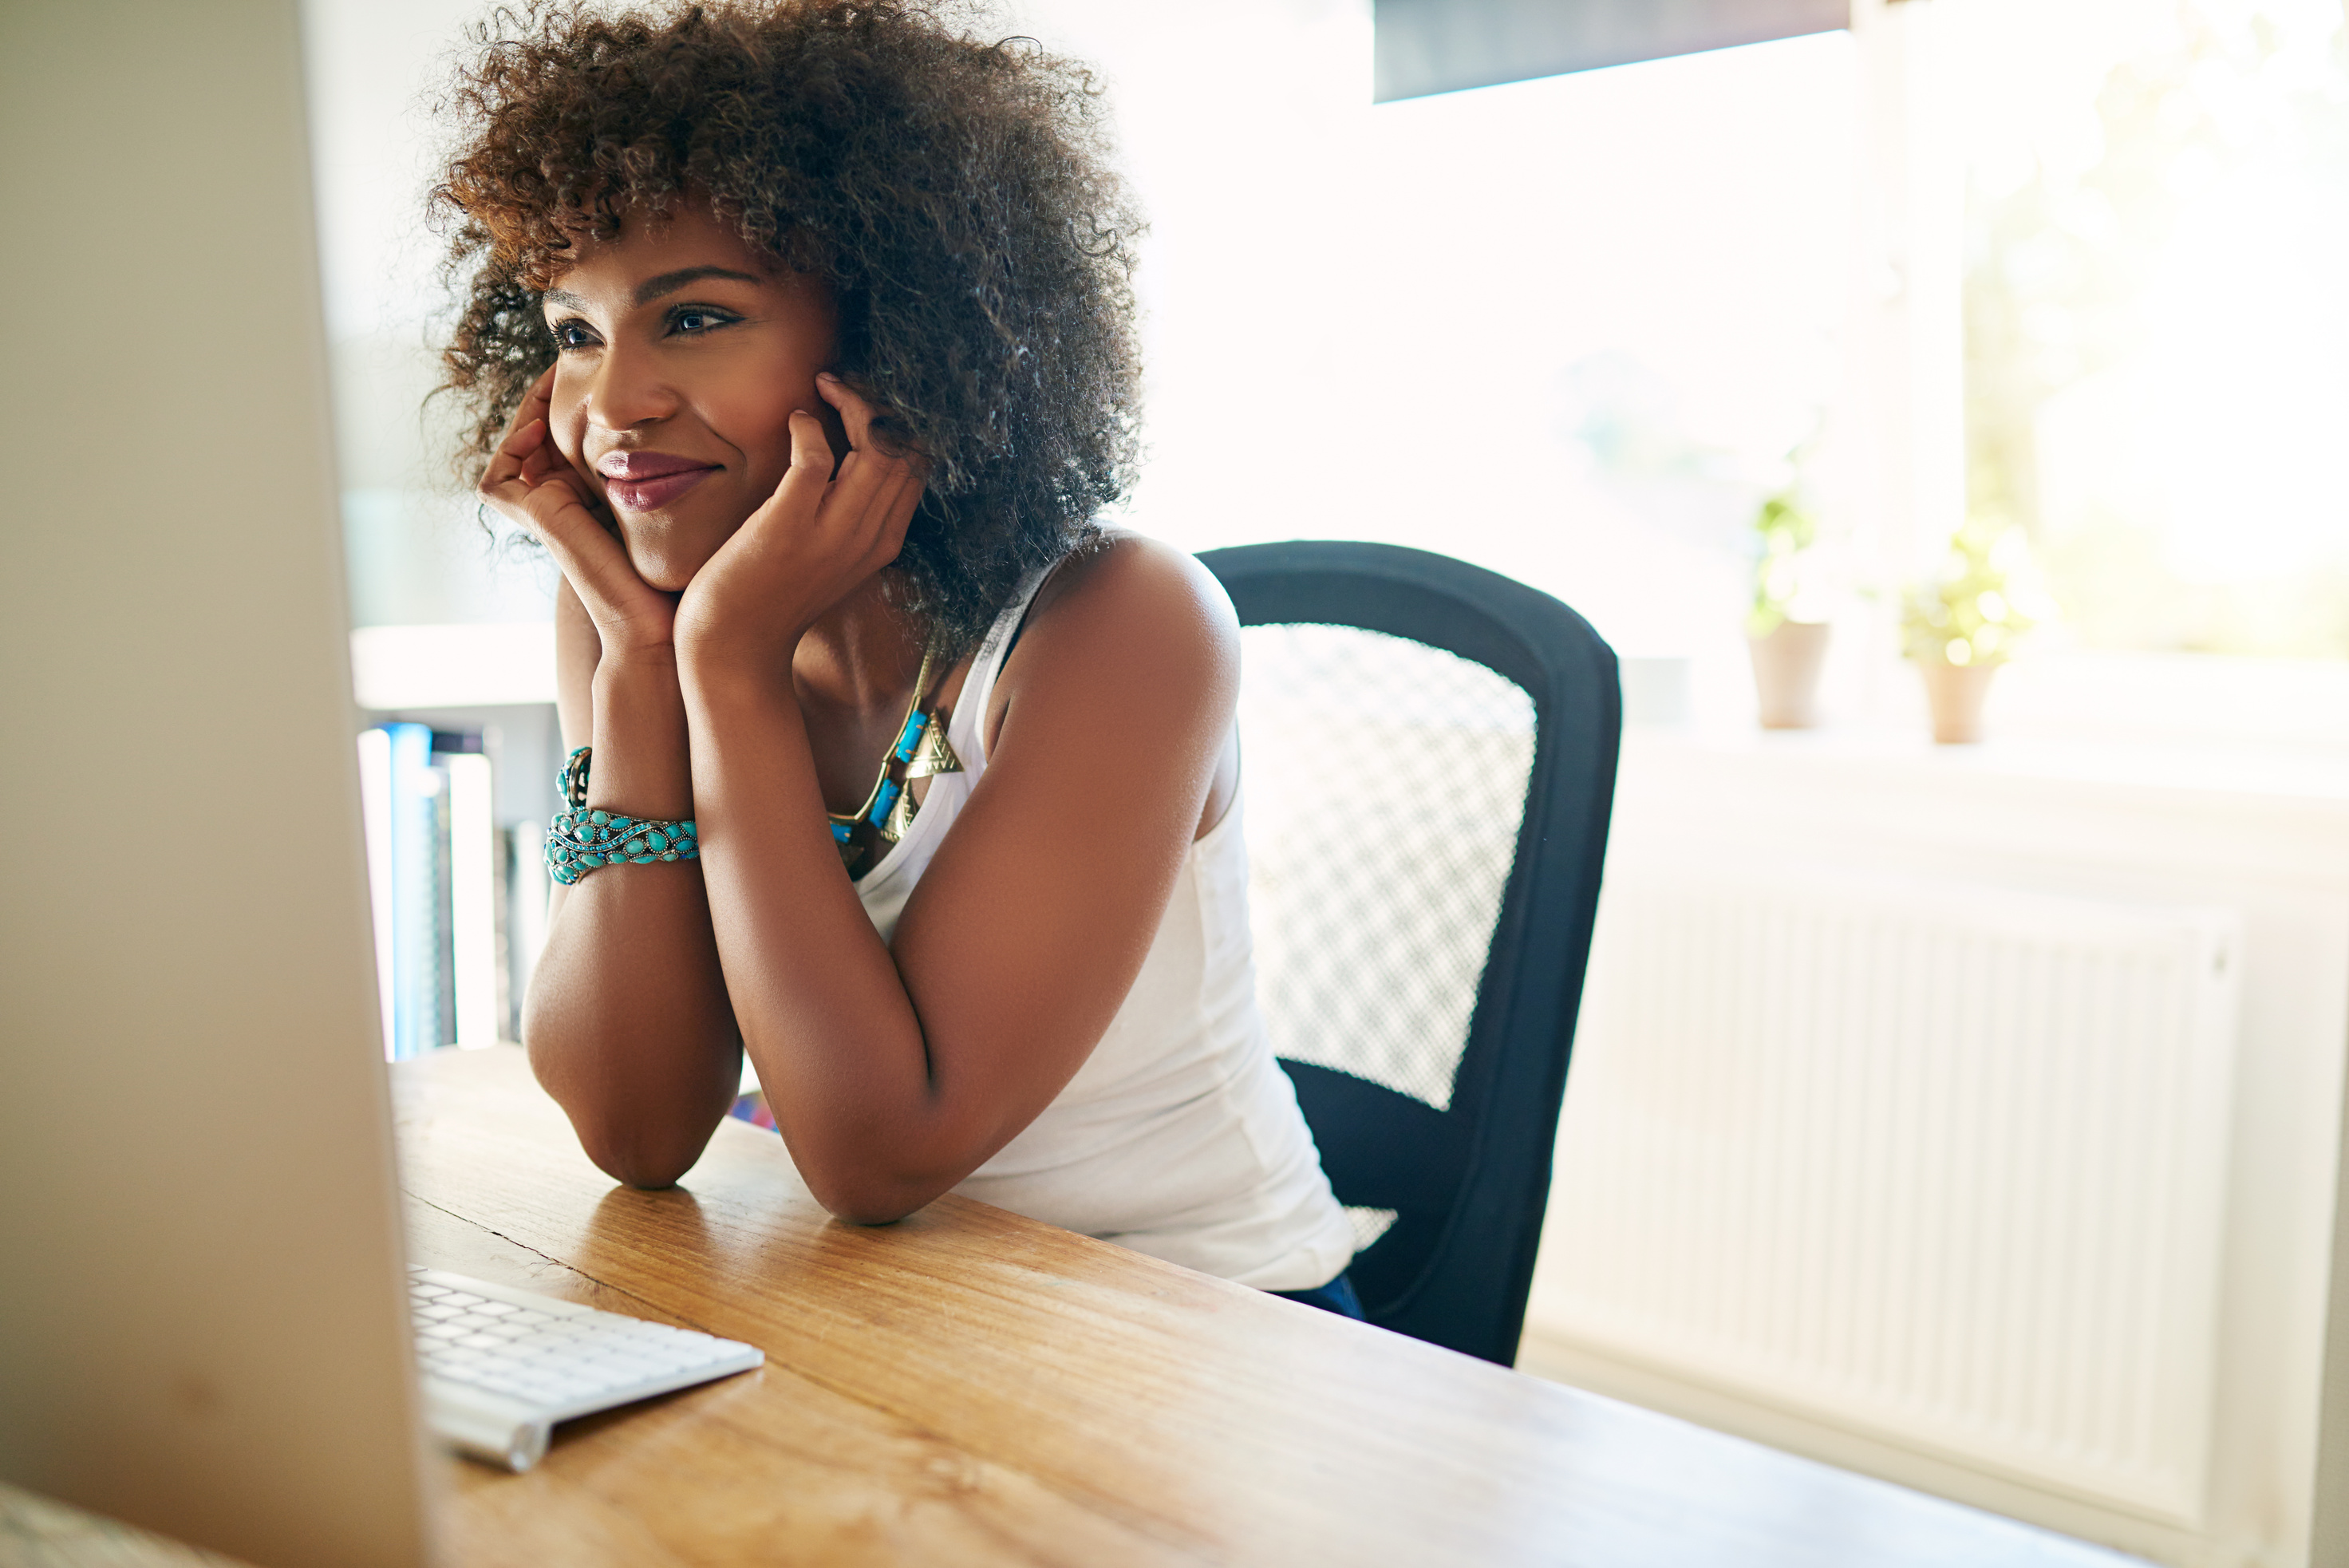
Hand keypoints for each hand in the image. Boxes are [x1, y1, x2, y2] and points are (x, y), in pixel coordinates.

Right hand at [480, 366, 676, 657]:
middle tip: (566, 364)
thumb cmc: (686, 571)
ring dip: (529, 413)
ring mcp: (546, 515)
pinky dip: (511, 449)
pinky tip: (542, 426)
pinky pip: (499, 480)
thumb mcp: (684, 503)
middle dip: (549, 399)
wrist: (666, 622)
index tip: (596, 370)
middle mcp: (566, 506)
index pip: (569, 439)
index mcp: (595, 499)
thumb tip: (700, 422)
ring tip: (553, 381)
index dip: (575, 404)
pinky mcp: (539, 521)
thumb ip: (678, 469)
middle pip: (538, 439)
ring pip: (516, 453)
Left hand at [673, 374, 924, 678]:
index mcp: (883, 542)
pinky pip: (814, 457)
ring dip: (852, 403)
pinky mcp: (787, 525)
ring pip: (875, 448)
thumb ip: (847, 516)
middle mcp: (867, 537)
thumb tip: (846, 461)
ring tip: (824, 388)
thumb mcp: (829, 558)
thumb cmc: (772, 597)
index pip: (918, 466)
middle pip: (905, 450)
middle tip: (843, 385)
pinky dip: (807, 426)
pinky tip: (795, 420)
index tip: (866, 405)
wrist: (734, 647)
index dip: (899, 424)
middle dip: (879, 403)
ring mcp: (831, 533)